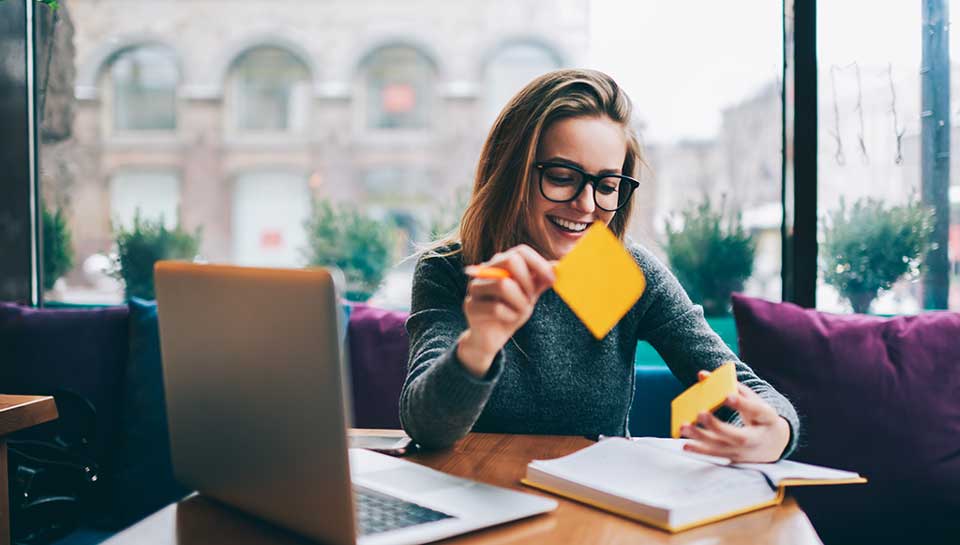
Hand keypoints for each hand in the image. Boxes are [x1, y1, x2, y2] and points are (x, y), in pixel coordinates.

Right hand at [457, 245, 554, 377]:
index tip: (552, 280)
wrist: (490, 338)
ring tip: (519, 311)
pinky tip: (507, 320)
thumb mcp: (529, 296)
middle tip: (530, 298)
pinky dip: (509, 316)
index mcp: (501, 263)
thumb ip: (540, 281)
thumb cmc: (510, 312)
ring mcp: (475, 287)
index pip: (521, 251)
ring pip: (504, 285)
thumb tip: (557, 265)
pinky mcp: (470, 305)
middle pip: (510, 261)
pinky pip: (496, 308)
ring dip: (520, 302)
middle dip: (527, 282)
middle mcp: (485, 270)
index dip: (539, 263)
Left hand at [678, 370, 790, 462]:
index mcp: (766, 418)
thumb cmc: (760, 416)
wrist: (775, 443)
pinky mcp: (734, 458)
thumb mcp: (753, 399)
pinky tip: (685, 445)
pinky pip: (716, 456)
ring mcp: (745, 452)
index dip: (742, 404)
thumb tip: (702, 375)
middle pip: (737, 436)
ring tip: (684, 427)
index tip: (727, 396)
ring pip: (722, 448)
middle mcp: (757, 438)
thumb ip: (730, 385)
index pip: (755, 411)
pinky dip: (700, 451)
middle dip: (717, 426)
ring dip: (701, 438)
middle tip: (700, 413)